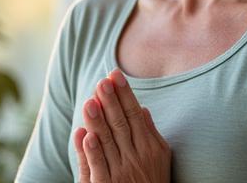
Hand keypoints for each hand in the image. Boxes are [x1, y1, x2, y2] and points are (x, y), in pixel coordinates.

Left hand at [73, 68, 171, 182]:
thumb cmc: (153, 182)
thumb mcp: (161, 157)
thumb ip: (151, 133)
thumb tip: (143, 109)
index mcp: (149, 147)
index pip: (134, 114)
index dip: (124, 94)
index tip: (115, 75)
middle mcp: (136, 157)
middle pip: (121, 123)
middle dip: (111, 101)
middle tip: (101, 81)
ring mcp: (121, 173)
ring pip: (108, 141)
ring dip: (98, 120)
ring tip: (90, 100)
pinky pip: (98, 167)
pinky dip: (92, 151)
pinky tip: (85, 134)